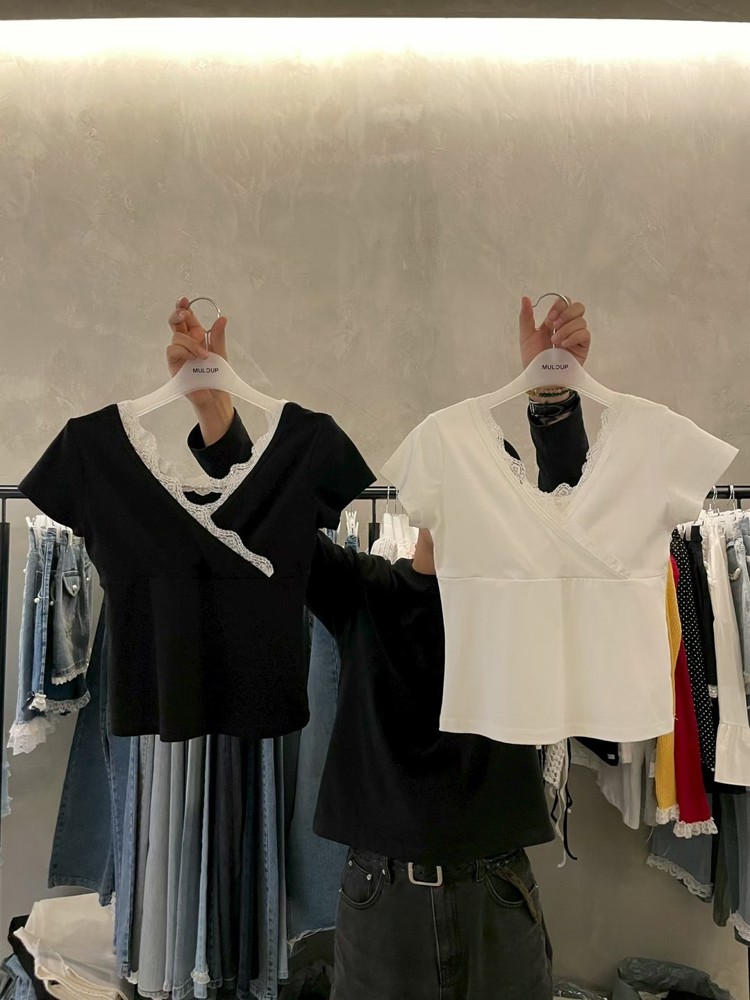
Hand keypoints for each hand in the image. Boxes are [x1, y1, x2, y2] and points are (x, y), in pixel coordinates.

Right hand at [167, 296, 230, 410]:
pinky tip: (194, 358)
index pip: (188, 318)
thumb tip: (222, 318)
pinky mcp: (174, 363)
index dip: (185, 307)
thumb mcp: (220, 352)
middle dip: (178, 314)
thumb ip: (218, 336)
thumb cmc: (217, 374)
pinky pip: (173, 350)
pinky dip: (184, 351)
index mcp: (197, 336)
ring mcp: (179, 352)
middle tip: (185, 314)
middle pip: (175, 322)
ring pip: (177, 337)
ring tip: (204, 355)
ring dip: (191, 343)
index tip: (185, 300)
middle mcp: (186, 342)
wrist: (215, 394)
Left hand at [518, 295, 590, 369]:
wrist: (540, 379)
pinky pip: (585, 334)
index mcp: (553, 322)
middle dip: (566, 313)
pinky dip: (573, 337)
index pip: (564, 303)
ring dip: (566, 329)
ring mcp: (576, 336)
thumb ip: (526, 317)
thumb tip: (525, 298)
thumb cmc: (533, 360)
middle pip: (578, 307)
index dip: (559, 305)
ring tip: (555, 342)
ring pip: (581, 320)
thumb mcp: (526, 336)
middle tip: (554, 325)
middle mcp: (567, 327)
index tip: (550, 317)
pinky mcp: (582, 347)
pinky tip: (563, 346)